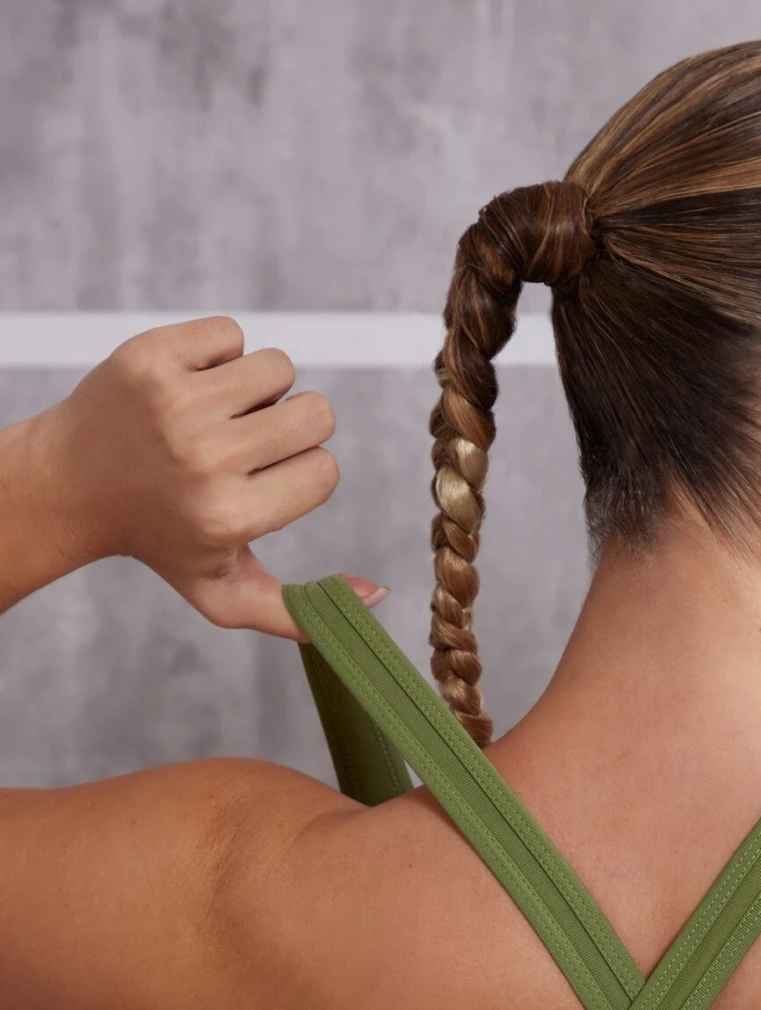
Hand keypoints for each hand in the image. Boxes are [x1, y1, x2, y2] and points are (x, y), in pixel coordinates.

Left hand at [27, 316, 384, 636]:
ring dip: (261, 389)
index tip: (265, 484)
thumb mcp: (222, 595)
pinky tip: (193, 387)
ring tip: (221, 415)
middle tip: (249, 445)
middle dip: (293, 428)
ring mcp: (176, 403)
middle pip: (316, 413)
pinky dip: (222, 355)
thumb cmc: (161, 541)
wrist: (70, 485)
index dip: (305, 474)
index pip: (325, 471)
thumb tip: (376, 594)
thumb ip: (298, 610)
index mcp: (231, 517)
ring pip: (278, 368)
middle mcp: (205, 460)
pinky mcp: (152, 357)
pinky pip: (232, 334)